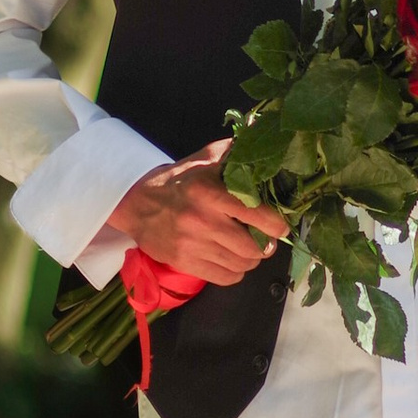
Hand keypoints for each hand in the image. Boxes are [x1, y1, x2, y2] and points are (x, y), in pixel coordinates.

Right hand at [100, 139, 287, 285]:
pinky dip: (235, 272)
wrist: (137, 203)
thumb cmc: (179, 180)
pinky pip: (225, 278)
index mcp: (209, 192)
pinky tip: (232, 259)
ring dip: (251, 259)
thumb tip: (264, 139)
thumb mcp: (205, 159)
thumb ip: (235, 152)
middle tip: (265, 238)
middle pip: (252, 247)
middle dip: (265, 245)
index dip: (276, 224)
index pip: (256, 214)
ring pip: (241, 265)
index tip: (280, 225)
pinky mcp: (184, 263)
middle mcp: (201, 220)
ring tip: (249, 248)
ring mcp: (192, 245)